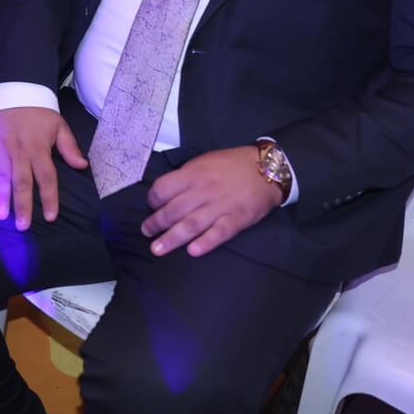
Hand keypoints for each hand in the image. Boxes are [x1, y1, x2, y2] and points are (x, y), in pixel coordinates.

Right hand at [0, 107, 87, 230]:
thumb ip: (69, 147)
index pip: (46, 178)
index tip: (50, 217)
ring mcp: (0, 147)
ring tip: (0, 215)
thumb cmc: (39, 112)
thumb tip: (82, 166)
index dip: (49, 198)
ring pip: (0, 175)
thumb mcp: (59, 126)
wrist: (16, 88)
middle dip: (22, 205)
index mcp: (39, 149)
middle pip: (21, 182)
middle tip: (22, 226)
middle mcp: (19, 151)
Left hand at [141, 146, 281, 257]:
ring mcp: (220, 206)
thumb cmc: (231, 165)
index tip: (151, 207)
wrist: (266, 168)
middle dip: (156, 223)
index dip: (153, 200)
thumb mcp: (204, 162)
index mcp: (193, 174)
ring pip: (191, 224)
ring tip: (157, 249)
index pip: (163, 188)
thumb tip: (166, 192)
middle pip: (173, 210)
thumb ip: (186, 177)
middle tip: (146, 233)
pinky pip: (218, 233)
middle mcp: (203, 190)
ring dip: (172, 239)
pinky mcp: (236, 219)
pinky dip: (205, 243)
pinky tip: (193, 251)